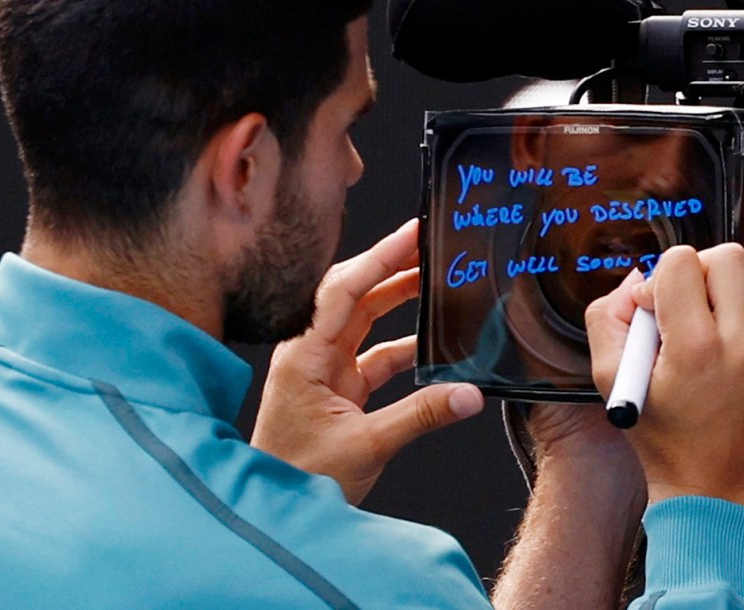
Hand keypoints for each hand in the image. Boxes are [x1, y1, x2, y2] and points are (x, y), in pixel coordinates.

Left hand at [250, 219, 484, 504]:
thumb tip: (469, 394)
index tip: (412, 232)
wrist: (274, 510)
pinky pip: (375, 353)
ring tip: (434, 278)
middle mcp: (311, 352)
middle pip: (353, 294)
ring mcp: (324, 368)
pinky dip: (404, 344)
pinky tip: (432, 340)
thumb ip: (421, 416)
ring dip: (398, 299)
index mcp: (304, 355)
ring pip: (365, 319)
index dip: (380, 256)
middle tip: (427, 243)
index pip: (344, 290)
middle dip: (390, 266)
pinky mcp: (338, 387)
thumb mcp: (366, 446)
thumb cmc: (299, 477)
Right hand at [585, 244, 743, 511]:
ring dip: (709, 294)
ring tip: (689, 334)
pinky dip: (725, 316)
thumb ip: (608, 318)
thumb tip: (631, 282)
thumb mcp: (609, 378)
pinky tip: (707, 350)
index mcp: (696, 345)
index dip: (655, 278)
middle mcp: (740, 341)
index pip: (681, 262)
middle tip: (674, 305)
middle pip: (725, 256)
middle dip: (692, 271)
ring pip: (740, 280)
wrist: (712, 487)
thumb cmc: (663, 440)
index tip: (648, 308)